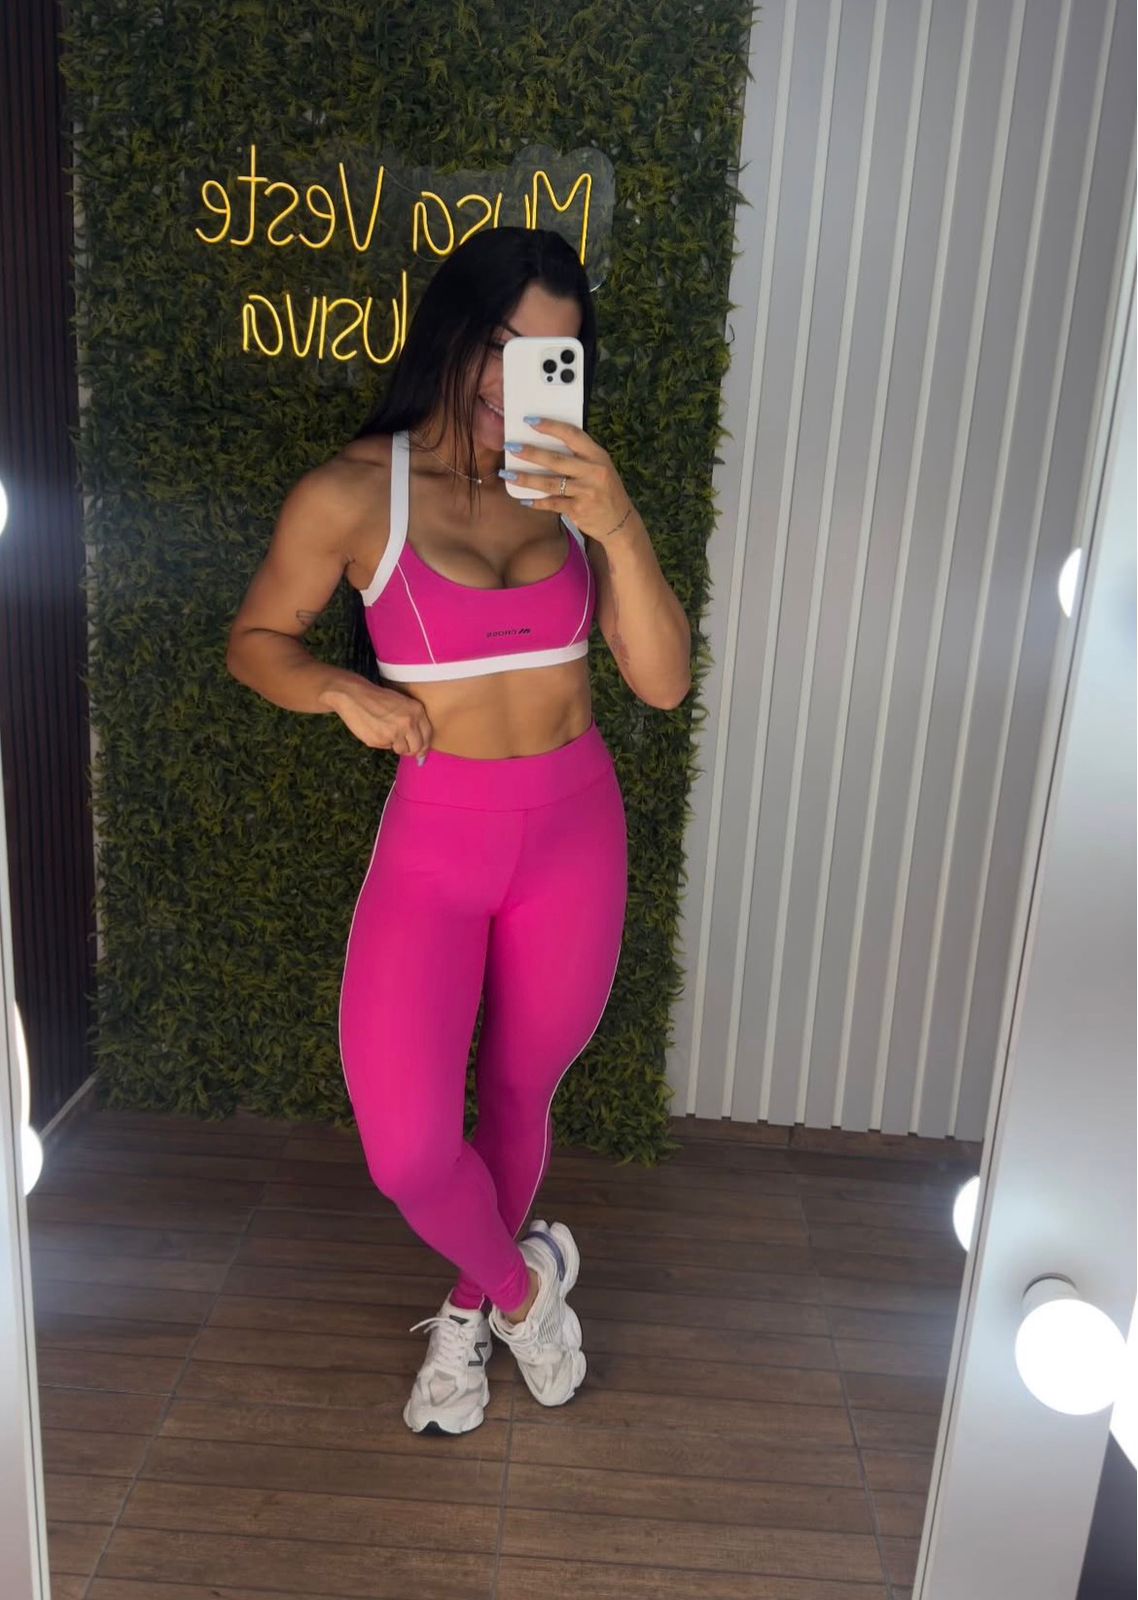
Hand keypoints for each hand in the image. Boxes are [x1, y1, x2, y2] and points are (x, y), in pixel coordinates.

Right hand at [320, 679, 433, 761]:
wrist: (355, 695)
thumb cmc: (378, 698)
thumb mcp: (403, 703)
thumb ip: (414, 721)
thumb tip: (419, 749)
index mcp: (416, 711)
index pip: (427, 736)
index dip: (424, 747)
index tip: (421, 753)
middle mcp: (408, 723)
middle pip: (416, 748)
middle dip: (411, 750)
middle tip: (403, 747)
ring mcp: (394, 733)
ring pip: (401, 750)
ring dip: (395, 745)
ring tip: (385, 731)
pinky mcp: (380, 740)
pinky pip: (386, 747)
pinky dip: (382, 742)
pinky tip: (375, 729)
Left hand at [502, 419, 634, 541]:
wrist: (620, 521)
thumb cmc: (604, 489)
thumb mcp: (600, 467)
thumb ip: (579, 456)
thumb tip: (545, 443)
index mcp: (597, 455)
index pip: (572, 435)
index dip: (550, 427)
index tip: (530, 421)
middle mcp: (593, 472)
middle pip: (556, 460)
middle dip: (531, 452)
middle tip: (511, 446)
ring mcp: (586, 492)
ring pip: (550, 483)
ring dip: (526, 479)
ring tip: (507, 474)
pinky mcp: (579, 510)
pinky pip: (552, 503)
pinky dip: (537, 502)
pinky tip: (523, 499)